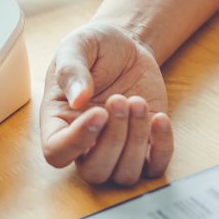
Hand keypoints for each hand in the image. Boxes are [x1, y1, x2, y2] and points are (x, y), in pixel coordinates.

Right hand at [40, 22, 172, 185]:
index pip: (57, 152)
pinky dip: (161, 147)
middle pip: (93, 172)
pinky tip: (159, 117)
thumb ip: (71, 69)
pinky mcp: (145, 144)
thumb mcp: (77, 45)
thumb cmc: (95, 46)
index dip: (76, 142)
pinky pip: (155, 166)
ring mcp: (116, 146)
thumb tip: (77, 99)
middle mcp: (85, 141)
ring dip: (136, 140)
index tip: (98, 112)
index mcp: (59, 120)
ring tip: (137, 100)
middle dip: (112, 140)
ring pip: (124, 174)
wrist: (127, 44)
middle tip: (120, 99)